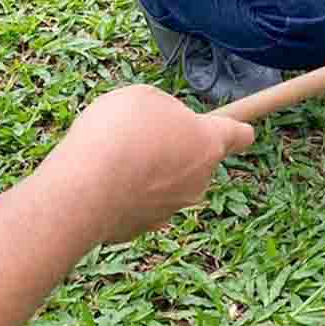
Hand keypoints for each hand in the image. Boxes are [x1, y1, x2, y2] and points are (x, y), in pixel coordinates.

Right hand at [49, 84, 254, 245]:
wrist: (83, 190)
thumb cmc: (118, 134)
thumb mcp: (144, 97)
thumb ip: (164, 110)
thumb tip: (163, 126)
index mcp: (207, 143)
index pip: (239, 135)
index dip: (237, 129)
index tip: (241, 128)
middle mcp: (198, 181)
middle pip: (195, 160)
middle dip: (174, 148)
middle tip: (140, 135)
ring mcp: (170, 209)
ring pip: (165, 184)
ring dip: (147, 172)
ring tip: (112, 158)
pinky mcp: (141, 228)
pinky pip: (137, 204)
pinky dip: (123, 194)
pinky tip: (100, 183)